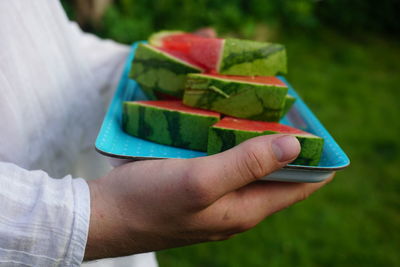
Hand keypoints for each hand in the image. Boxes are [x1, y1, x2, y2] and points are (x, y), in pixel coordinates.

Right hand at [84, 134, 332, 259]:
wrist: (104, 216)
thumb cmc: (150, 200)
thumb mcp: (201, 181)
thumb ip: (247, 164)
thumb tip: (295, 146)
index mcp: (246, 211)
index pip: (299, 187)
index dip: (314, 160)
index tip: (316, 128)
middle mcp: (237, 209)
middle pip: (276, 177)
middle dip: (287, 148)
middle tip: (285, 111)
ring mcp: (217, 201)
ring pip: (251, 170)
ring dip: (259, 145)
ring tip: (260, 114)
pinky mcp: (198, 192)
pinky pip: (228, 168)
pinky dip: (235, 148)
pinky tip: (226, 129)